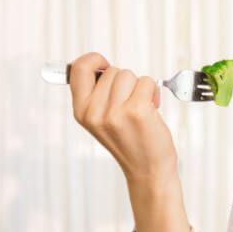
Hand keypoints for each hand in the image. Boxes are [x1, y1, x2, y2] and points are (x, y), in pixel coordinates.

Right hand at [68, 52, 177, 184]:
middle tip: (130, 105)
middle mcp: (94, 113)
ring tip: (141, 109)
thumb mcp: (101, 120)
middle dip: (126, 83)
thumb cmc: (130, 141)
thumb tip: (99, 65)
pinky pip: (147, 82)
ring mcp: (115, 113)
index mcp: (81, 112)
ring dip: (140, 88)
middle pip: (113, 71)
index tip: (105, 66)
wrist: (148, 170)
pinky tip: (152, 110)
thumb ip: (96, 94)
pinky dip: (154, 92)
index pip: (78, 68)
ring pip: (129, 75)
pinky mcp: (137, 111)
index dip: (94, 60)